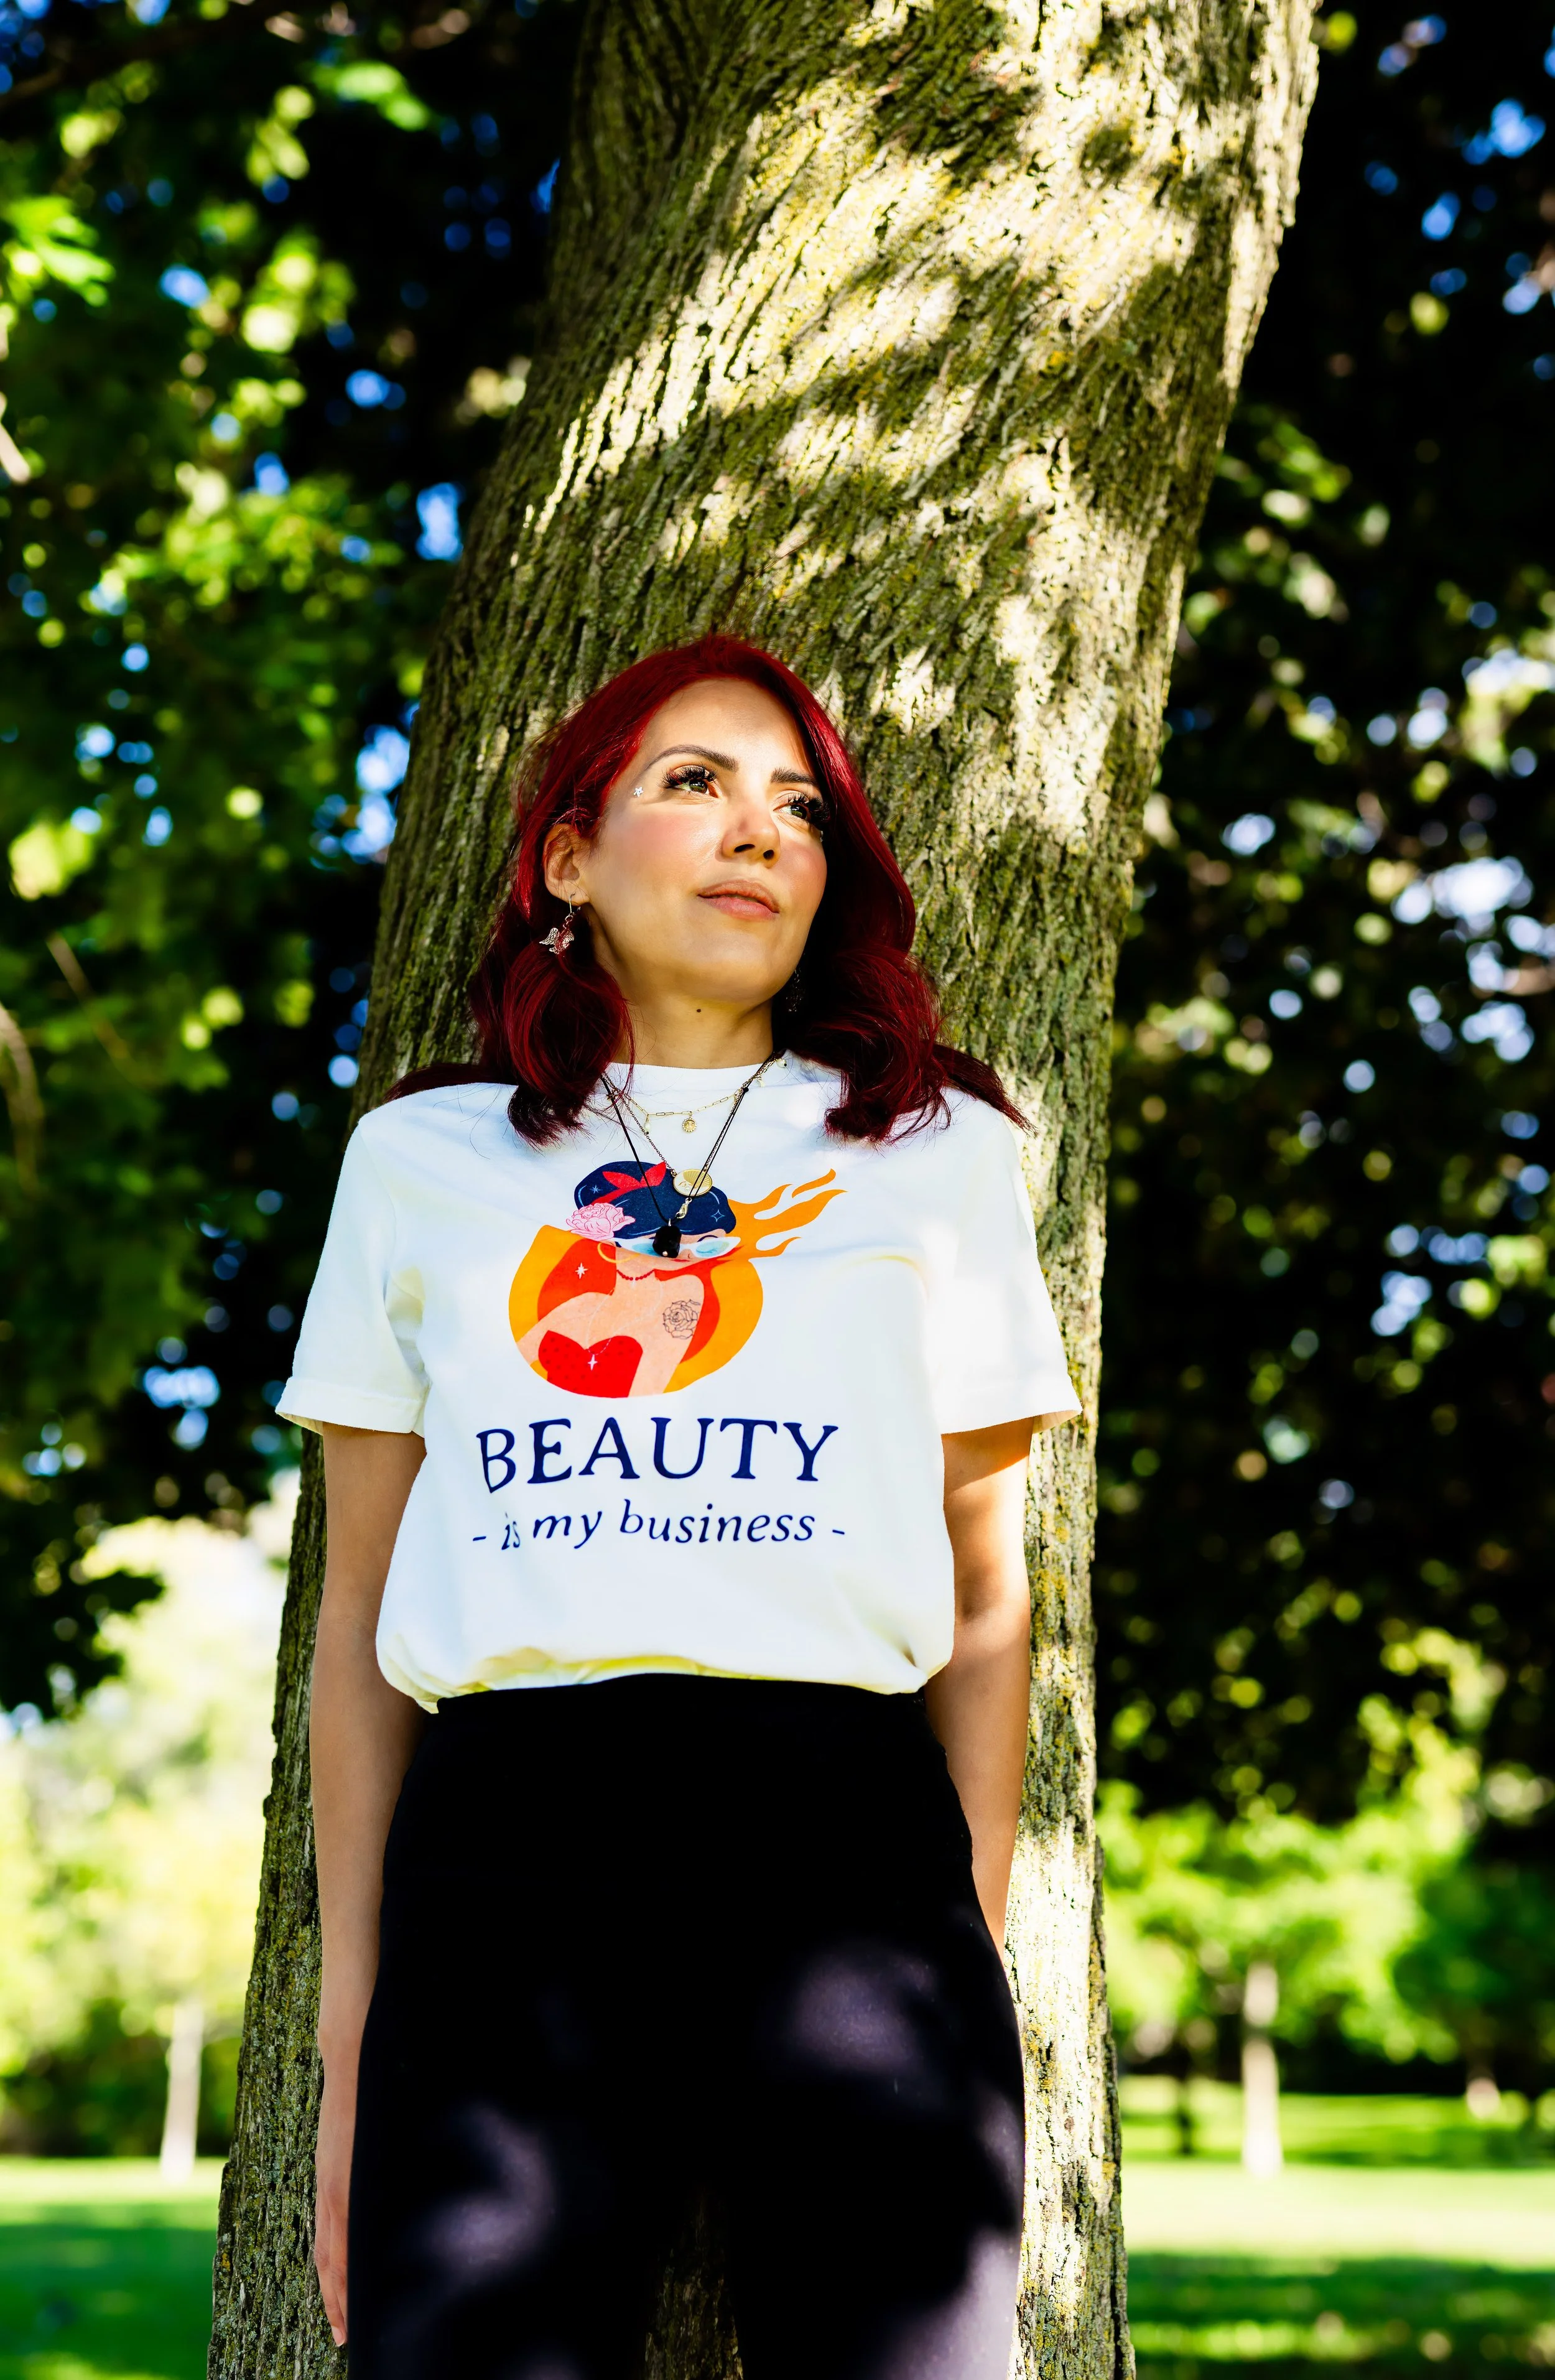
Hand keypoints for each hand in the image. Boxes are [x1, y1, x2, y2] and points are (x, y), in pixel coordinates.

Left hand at [315, 2056, 357, 2346]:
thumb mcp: (365, 2124)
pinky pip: (343, 2216)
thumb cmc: (363, 2070)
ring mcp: (335, 2171)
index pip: (331, 2239)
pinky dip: (345, 2253)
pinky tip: (351, 2276)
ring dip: (337, 2289)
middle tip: (342, 2339)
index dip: (334, 2281)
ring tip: (343, 2326)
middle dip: (334, 2299)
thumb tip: (386, 2169)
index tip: (341, 2317)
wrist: (351, 2030)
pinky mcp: (343, 2159)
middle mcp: (329, 2178)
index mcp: (334, 2172)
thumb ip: (369, 2150)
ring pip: (332, 2244)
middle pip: (327, 2253)